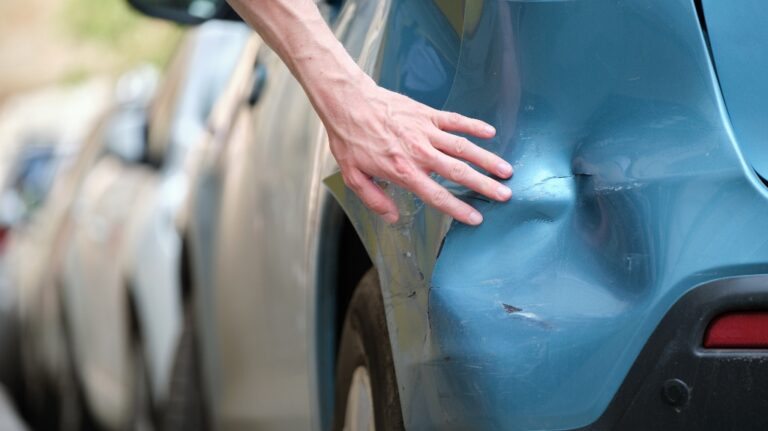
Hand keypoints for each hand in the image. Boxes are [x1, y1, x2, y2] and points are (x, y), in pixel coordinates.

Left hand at [324, 78, 512, 224]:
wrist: (349, 102)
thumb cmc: (350, 139)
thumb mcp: (353, 176)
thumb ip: (374, 200)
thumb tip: (392, 218)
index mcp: (403, 171)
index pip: (437, 195)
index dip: (458, 209)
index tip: (476, 218)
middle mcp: (420, 153)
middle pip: (459, 173)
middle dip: (484, 186)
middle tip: (505, 195)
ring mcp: (426, 131)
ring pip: (463, 147)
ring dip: (487, 159)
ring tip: (506, 170)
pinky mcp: (427, 114)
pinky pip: (456, 121)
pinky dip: (474, 126)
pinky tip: (490, 134)